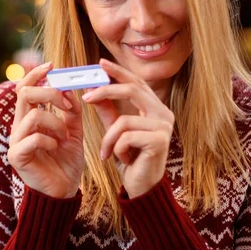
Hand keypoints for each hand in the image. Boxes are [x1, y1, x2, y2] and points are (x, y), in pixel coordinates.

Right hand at [7, 62, 83, 198]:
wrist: (64, 191)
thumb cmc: (65, 161)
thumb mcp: (73, 131)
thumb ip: (71, 111)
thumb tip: (70, 89)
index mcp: (28, 118)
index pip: (23, 87)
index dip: (35, 73)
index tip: (51, 66)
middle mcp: (18, 126)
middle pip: (25, 93)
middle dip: (50, 93)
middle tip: (67, 104)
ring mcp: (15, 141)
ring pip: (33, 115)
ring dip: (56, 123)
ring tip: (65, 137)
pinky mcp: (17, 156)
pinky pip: (34, 137)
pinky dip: (50, 140)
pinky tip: (56, 149)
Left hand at [82, 59, 173, 197]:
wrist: (142, 186)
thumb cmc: (130, 157)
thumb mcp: (115, 130)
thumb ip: (107, 110)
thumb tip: (92, 88)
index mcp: (154, 107)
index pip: (136, 82)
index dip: (118, 71)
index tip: (99, 63)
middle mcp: (164, 113)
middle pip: (133, 90)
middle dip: (106, 91)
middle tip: (86, 97)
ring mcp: (164, 127)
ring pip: (124, 121)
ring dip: (109, 139)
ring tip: (107, 152)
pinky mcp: (160, 141)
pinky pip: (126, 137)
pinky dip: (117, 149)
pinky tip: (123, 159)